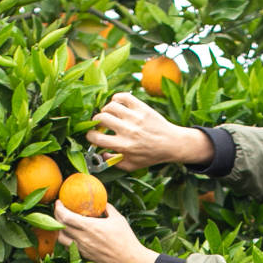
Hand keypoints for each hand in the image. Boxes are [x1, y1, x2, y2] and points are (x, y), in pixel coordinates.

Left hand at [52, 199, 158, 262]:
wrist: (129, 262)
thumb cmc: (126, 240)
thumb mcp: (118, 219)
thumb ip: (108, 208)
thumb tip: (101, 202)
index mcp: (90, 227)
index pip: (65, 217)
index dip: (59, 208)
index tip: (59, 202)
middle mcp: (83, 239)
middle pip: (60, 227)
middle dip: (56, 216)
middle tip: (59, 211)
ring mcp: (82, 250)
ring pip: (61, 240)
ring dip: (60, 230)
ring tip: (64, 224)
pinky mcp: (84, 258)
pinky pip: (69, 248)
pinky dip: (68, 241)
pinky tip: (74, 236)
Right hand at [83, 92, 207, 170]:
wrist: (171, 143)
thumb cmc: (151, 156)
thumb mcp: (132, 165)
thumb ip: (114, 162)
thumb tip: (101, 155)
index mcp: (124, 146)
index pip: (98, 139)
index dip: (90, 136)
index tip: (92, 135)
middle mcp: (128, 130)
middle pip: (101, 119)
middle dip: (96, 121)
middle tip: (99, 124)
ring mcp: (135, 117)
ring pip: (110, 106)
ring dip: (105, 110)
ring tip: (109, 115)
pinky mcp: (141, 107)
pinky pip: (123, 96)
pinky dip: (116, 98)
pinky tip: (117, 105)